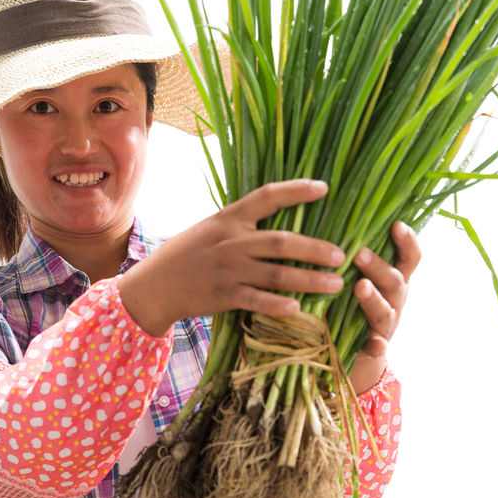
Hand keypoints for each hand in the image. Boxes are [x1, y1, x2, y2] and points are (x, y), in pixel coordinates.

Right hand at [119, 180, 345, 335]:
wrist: (154, 284)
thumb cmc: (187, 255)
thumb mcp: (210, 229)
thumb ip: (241, 225)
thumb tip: (278, 218)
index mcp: (229, 218)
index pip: (267, 196)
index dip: (296, 190)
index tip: (324, 188)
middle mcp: (231, 240)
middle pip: (281, 241)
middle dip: (315, 248)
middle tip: (342, 255)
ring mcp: (228, 269)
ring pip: (277, 273)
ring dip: (310, 279)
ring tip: (336, 284)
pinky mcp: (223, 295)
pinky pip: (256, 300)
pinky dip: (278, 304)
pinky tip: (298, 308)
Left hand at [349, 220, 421, 392]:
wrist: (357, 347)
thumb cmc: (355, 297)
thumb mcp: (361, 273)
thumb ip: (358, 251)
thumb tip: (340, 211)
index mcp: (395, 278)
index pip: (410, 257)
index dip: (408, 241)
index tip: (397, 225)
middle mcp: (395, 299)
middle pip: (395, 281)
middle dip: (378, 266)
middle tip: (360, 254)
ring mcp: (387, 323)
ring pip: (384, 310)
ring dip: (373, 298)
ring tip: (360, 287)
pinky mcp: (373, 346)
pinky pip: (377, 346)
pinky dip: (376, 345)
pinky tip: (373, 344)